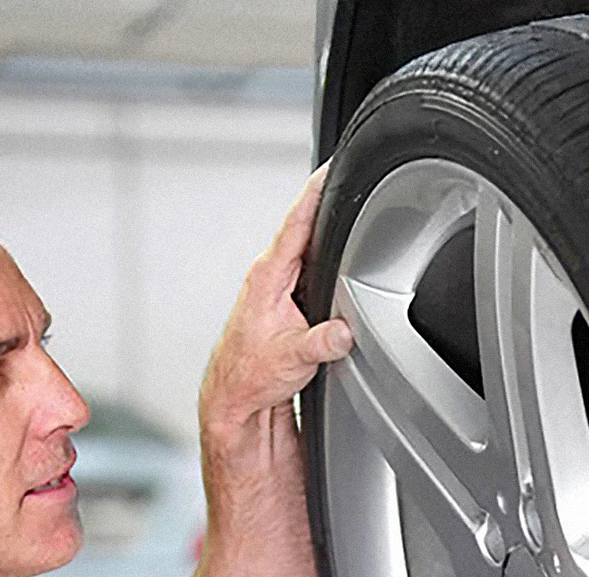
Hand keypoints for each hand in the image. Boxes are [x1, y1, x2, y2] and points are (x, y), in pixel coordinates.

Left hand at [199, 165, 353, 443]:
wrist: (235, 397)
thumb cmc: (249, 375)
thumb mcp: (293, 359)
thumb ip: (321, 343)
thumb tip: (344, 331)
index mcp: (268, 277)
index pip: (296, 223)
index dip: (314, 193)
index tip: (329, 168)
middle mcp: (270, 276)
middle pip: (306, 232)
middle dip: (329, 212)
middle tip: (354, 189)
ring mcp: (277, 288)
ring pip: (310, 255)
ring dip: (329, 246)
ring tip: (353, 228)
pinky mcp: (285, 304)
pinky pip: (310, 276)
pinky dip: (325, 272)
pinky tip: (338, 276)